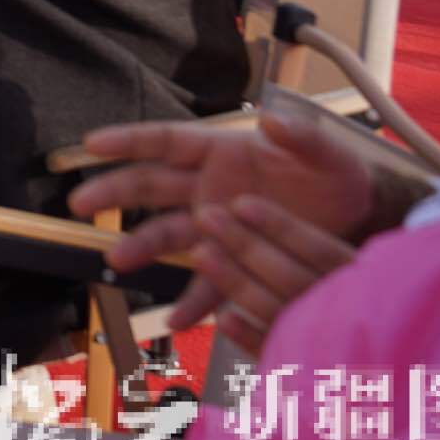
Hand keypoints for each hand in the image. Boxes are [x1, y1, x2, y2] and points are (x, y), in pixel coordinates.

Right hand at [70, 110, 375, 349]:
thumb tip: (272, 120)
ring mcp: (217, 225)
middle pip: (151, 185)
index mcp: (222, 151)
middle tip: (80, 203)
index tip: (91, 144)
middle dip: (114, 192)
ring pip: (168, 233)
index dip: (129, 140)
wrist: (360, 218)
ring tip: (118, 261)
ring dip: (142, 246)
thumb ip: (302, 136)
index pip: (166, 142)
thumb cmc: (336, 175)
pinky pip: (208, 282)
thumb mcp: (327, 152)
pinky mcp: (235, 259)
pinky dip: (194, 301)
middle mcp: (208, 186)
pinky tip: (178, 319)